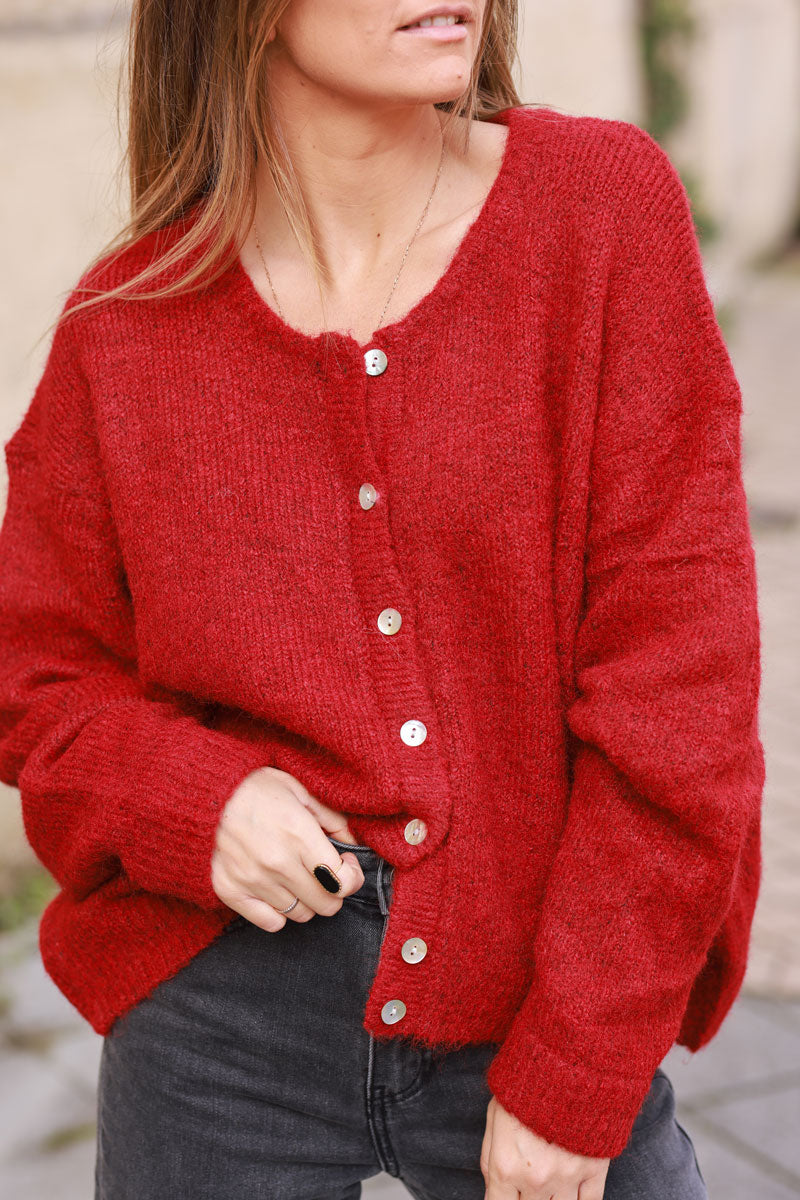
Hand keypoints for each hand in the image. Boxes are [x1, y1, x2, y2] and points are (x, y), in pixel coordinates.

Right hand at [210, 765, 365, 930]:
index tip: (345, 864)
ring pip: (301, 914)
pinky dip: (279, 911)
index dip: (352, 876)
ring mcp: (252, 880)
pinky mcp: (230, 890)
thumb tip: (353, 845)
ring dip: (306, 899)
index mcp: (299, 835)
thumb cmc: (253, 786)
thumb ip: (331, 819)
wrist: (202, 792)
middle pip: (326, 904)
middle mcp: (277, 862)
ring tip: (297, 876)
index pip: (342, 882)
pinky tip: (276, 889)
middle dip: (333, 889)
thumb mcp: (299, 790)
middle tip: (324, 872)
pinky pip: (270, 922)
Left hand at [480, 1096, 609, 1198]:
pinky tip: (571, 1191)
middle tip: (529, 1179)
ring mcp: (567, 1177)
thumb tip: (494, 1187)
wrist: (568, 1058)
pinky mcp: (594, 1169)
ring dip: (552, 1199)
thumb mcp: (494, 1114)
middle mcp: (535, 1179)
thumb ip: (490, 1158)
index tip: (507, 1195)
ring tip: (548, 1182)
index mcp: (506, 1167)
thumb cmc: (526, 1083)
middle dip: (526, 1198)